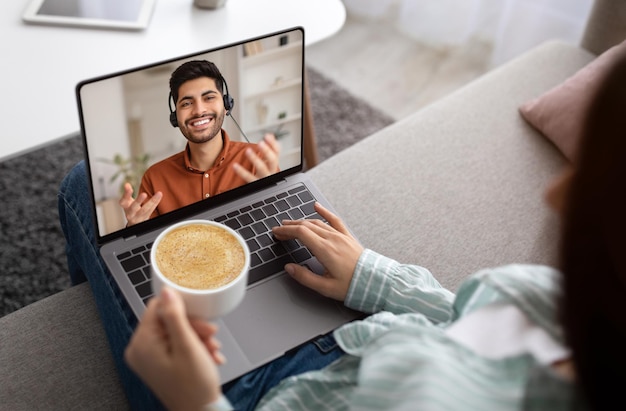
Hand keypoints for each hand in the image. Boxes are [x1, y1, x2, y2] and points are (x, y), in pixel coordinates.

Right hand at [119, 182, 162, 225]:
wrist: (134, 222)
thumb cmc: (131, 209)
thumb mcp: (127, 201)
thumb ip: (127, 193)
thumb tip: (127, 184)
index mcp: (125, 207)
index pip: (123, 201)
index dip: (126, 194)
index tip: (129, 187)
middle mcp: (130, 213)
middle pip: (133, 207)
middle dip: (138, 200)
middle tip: (144, 194)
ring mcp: (138, 217)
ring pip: (145, 210)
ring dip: (152, 201)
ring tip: (158, 194)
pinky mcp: (145, 218)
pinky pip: (151, 210)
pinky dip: (156, 202)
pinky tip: (159, 195)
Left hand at [124, 287, 224, 409]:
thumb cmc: (193, 387)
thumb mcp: (187, 345)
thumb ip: (175, 315)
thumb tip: (166, 291)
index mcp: (141, 344)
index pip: (158, 308)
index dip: (183, 310)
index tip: (200, 318)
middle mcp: (140, 350)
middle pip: (168, 320)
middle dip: (194, 326)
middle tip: (210, 335)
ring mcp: (148, 358)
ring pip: (175, 332)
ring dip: (197, 337)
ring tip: (211, 348)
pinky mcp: (158, 363)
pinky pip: (175, 344)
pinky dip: (193, 347)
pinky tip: (207, 355)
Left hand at [233, 133, 280, 181]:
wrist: (263, 191)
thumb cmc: (265, 174)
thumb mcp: (268, 162)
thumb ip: (269, 149)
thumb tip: (270, 135)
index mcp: (274, 164)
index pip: (277, 153)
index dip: (273, 145)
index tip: (267, 136)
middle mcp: (271, 171)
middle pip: (273, 161)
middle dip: (267, 151)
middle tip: (260, 143)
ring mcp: (264, 178)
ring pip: (262, 169)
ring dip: (256, 159)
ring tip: (248, 150)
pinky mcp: (256, 185)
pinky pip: (249, 178)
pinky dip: (242, 171)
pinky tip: (235, 165)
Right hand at [272, 202, 363, 300]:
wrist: (375, 281)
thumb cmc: (352, 285)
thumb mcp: (325, 287)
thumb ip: (305, 277)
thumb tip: (289, 268)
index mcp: (325, 250)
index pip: (300, 233)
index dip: (286, 231)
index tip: (276, 232)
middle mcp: (332, 239)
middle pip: (306, 226)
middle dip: (290, 226)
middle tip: (279, 230)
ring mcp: (340, 236)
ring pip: (317, 223)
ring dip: (301, 221)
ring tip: (291, 223)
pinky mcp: (347, 237)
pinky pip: (334, 220)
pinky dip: (324, 212)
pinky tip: (317, 207)